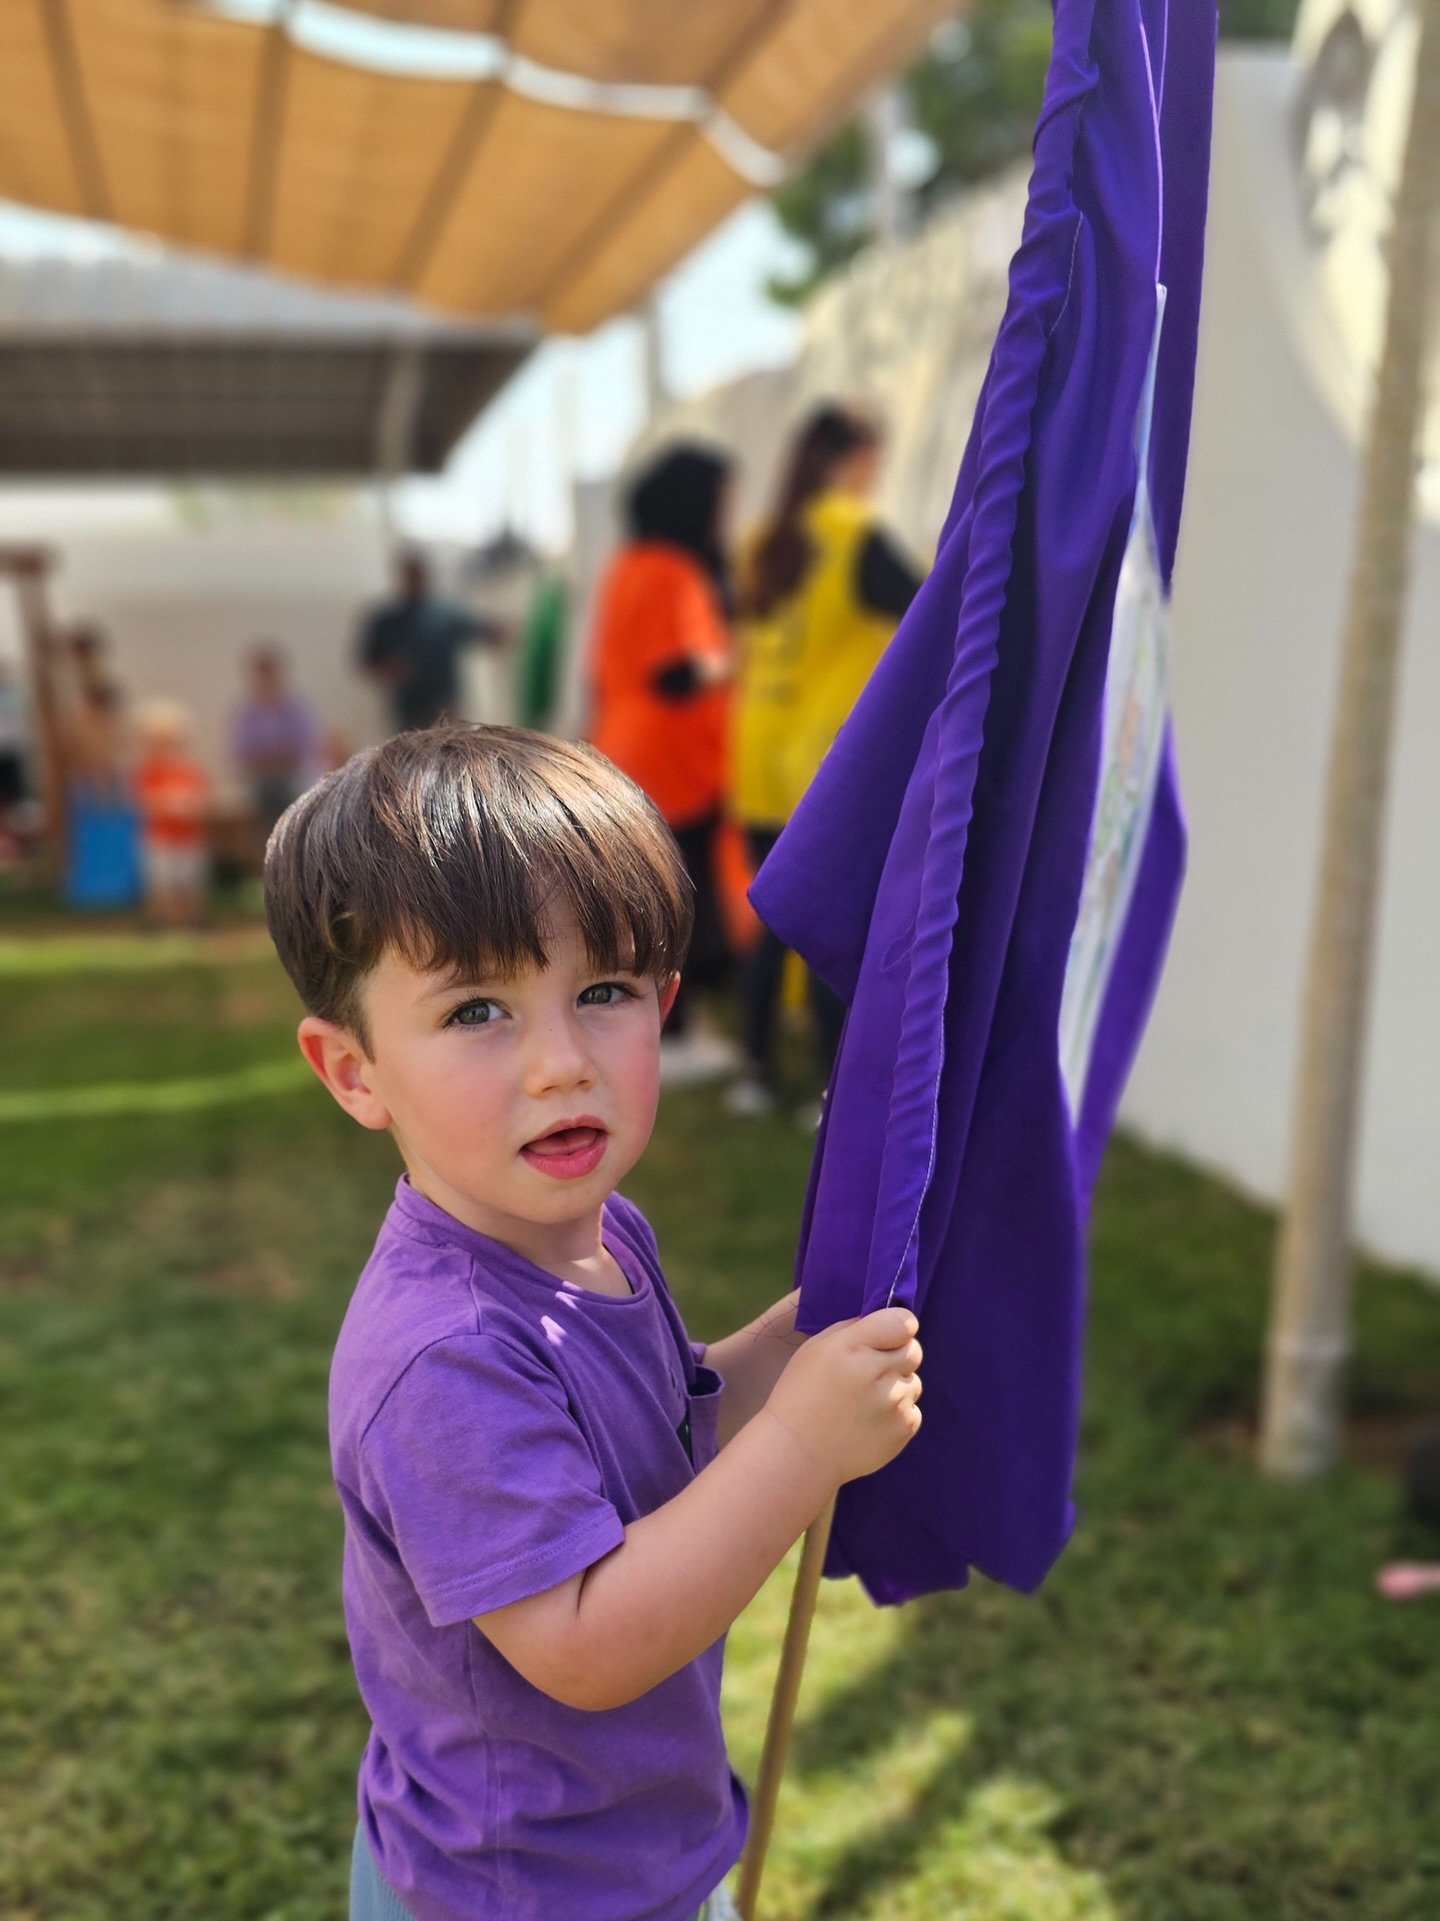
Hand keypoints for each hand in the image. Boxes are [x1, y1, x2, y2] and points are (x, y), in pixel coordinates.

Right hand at [763, 1307, 921, 1486]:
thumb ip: (853, 1330)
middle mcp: (877, 1372)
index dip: (898, 1326)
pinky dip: (897, 1414)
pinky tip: (869, 1422)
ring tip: (865, 1402)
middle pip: (914, 1351)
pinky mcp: (903, 1428)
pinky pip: (913, 1410)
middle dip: (897, 1356)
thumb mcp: (815, 1350)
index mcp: (853, 1347)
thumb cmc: (801, 1395)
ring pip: (913, 1382)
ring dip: (896, 1387)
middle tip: (871, 1372)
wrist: (797, 1453)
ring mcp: (894, 1403)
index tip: (888, 1334)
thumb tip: (885, 1322)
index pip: (903, 1321)